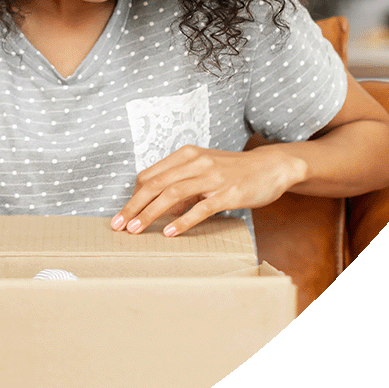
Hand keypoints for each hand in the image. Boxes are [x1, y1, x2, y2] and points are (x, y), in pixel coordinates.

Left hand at [111, 145, 306, 236]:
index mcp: (185, 155)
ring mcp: (212, 177)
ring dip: (150, 213)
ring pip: (172, 194)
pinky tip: (169, 232)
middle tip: (117, 225)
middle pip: (155, 184)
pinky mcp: (227, 193)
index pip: (149, 175)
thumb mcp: (203, 169)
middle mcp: (195, 163)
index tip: (122, 214)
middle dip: (133, 206)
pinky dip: (183, 220)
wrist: (271, 166)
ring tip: (135, 230)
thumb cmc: (234, 171)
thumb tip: (159, 209)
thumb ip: (181, 184)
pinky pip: (201, 208)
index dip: (133, 196)